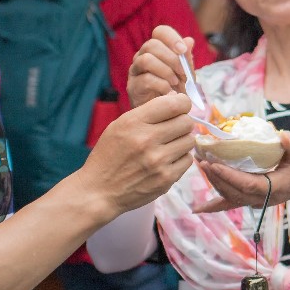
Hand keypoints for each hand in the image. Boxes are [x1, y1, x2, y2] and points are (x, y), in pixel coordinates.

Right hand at [81, 92, 196, 214]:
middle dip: (182, 123)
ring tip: (168, 146)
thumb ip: (148, 112)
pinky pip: (188, 160)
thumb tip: (177, 98)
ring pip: (190, 141)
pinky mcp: (166, 179)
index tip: (180, 107)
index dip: (182, 103)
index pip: (175, 104)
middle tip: (172, 129)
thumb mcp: (119, 126)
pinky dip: (180, 159)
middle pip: (186, 122)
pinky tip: (167, 160)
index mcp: (134, 122)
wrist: (99, 191)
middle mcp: (147, 140)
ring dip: (182, 141)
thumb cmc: (109, 156)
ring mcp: (158, 161)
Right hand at [128, 26, 197, 107]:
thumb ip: (186, 58)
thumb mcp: (186, 74)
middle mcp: (143, 56)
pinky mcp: (133, 86)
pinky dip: (162, 85)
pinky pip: (145, 79)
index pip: (160, 32)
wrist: (166, 115)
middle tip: (183, 73)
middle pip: (152, 45)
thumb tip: (189, 40)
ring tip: (175, 83)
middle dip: (171, 58)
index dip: (172, 38)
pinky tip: (169, 93)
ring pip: (146, 59)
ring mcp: (136, 71)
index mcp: (157, 49)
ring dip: (166, 71)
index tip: (183, 50)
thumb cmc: (175, 90)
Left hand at [190, 131, 289, 213]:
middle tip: (201, 159)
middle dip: (215, 177)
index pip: (248, 184)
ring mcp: (255, 201)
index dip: (229, 176)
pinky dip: (213, 207)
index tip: (213, 164)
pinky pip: (230, 204)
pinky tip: (197, 209)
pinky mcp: (250, 199)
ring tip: (200, 164)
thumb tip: (282, 137)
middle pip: (234, 192)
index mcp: (275, 187)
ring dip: (213, 182)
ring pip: (229, 196)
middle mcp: (262, 198)